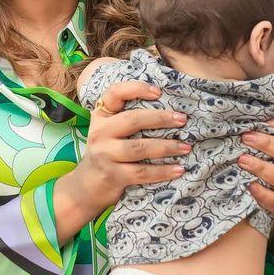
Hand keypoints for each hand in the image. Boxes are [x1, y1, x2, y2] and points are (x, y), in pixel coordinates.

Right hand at [63, 80, 191, 213]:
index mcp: (101, 116)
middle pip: (132, 120)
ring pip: (139, 148)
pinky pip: (141, 172)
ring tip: (186, 147)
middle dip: (161, 118)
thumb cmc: (107, 153)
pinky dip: (162, 171)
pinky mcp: (112, 175)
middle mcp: (100, 132)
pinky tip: (179, 169)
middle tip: (182, 120)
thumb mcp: (109, 130)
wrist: (87, 186)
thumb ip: (128, 117)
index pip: (114, 93)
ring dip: (167, 147)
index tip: (158, 91)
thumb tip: (169, 108)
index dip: (136, 88)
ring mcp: (104, 154)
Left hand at [240, 115, 273, 217]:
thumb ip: (266, 135)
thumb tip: (247, 122)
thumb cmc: (269, 165)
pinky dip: (262, 193)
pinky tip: (250, 185)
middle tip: (247, 138)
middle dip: (268, 144)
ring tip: (243, 161)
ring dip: (261, 168)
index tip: (267, 123)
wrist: (269, 196)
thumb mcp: (270, 149)